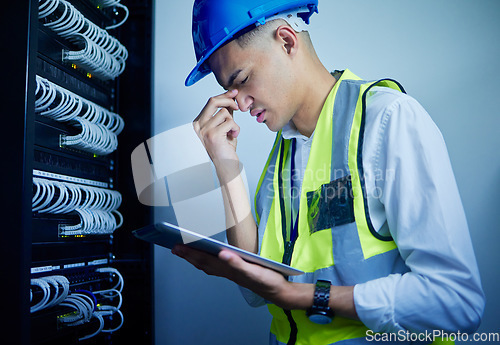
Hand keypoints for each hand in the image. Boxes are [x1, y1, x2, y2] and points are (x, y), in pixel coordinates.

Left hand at [172, 244, 303, 309]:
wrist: (278, 291)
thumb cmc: (267, 280)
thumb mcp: (253, 270)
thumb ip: (237, 262)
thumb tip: (221, 253)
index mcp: (228, 269)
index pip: (205, 259)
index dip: (191, 252)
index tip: (177, 246)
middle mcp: (227, 271)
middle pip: (203, 262)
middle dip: (188, 254)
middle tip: (174, 247)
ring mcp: (231, 273)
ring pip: (208, 265)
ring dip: (195, 258)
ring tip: (185, 251)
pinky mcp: (237, 272)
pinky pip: (217, 267)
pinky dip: (208, 262)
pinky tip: (207, 258)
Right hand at [193, 89, 240, 162]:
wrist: (226, 165)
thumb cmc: (225, 148)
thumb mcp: (224, 127)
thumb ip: (225, 114)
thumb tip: (231, 98)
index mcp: (198, 122)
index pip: (210, 102)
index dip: (224, 95)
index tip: (234, 92)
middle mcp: (198, 125)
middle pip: (213, 101)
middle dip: (228, 100)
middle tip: (237, 106)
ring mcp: (204, 130)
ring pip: (224, 113)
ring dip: (233, 122)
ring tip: (232, 132)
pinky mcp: (213, 135)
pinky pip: (230, 122)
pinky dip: (236, 129)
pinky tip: (233, 136)